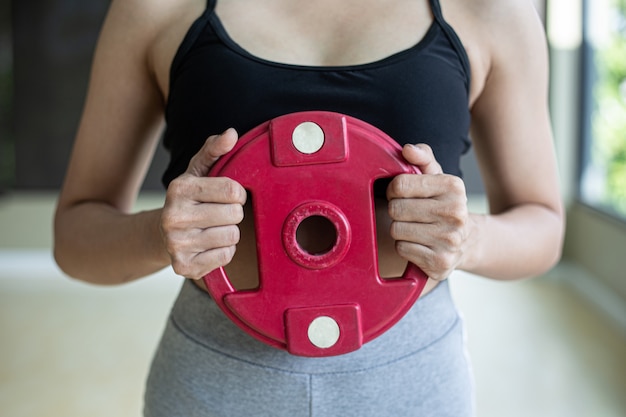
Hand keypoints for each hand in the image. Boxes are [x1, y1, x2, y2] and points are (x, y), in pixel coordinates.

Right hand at [160, 129, 246, 278]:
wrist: (163, 234)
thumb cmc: (190, 199)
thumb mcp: (198, 171)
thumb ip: (215, 150)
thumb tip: (231, 134)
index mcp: (179, 188)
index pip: (233, 191)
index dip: (237, 194)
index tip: (226, 196)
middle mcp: (173, 216)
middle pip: (235, 215)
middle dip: (233, 214)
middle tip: (218, 214)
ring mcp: (177, 244)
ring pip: (232, 236)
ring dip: (229, 233)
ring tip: (213, 228)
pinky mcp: (184, 266)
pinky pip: (225, 256)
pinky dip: (223, 251)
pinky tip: (210, 244)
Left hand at [387, 144, 470, 280]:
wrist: (468, 242)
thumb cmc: (443, 204)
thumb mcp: (437, 177)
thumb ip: (422, 158)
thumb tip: (408, 150)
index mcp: (453, 187)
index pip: (400, 184)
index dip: (394, 190)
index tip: (402, 194)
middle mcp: (456, 213)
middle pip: (396, 209)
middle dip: (397, 211)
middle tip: (409, 214)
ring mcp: (449, 240)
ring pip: (397, 230)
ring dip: (400, 230)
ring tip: (415, 228)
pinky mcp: (440, 263)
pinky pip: (402, 249)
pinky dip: (405, 247)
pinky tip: (419, 244)